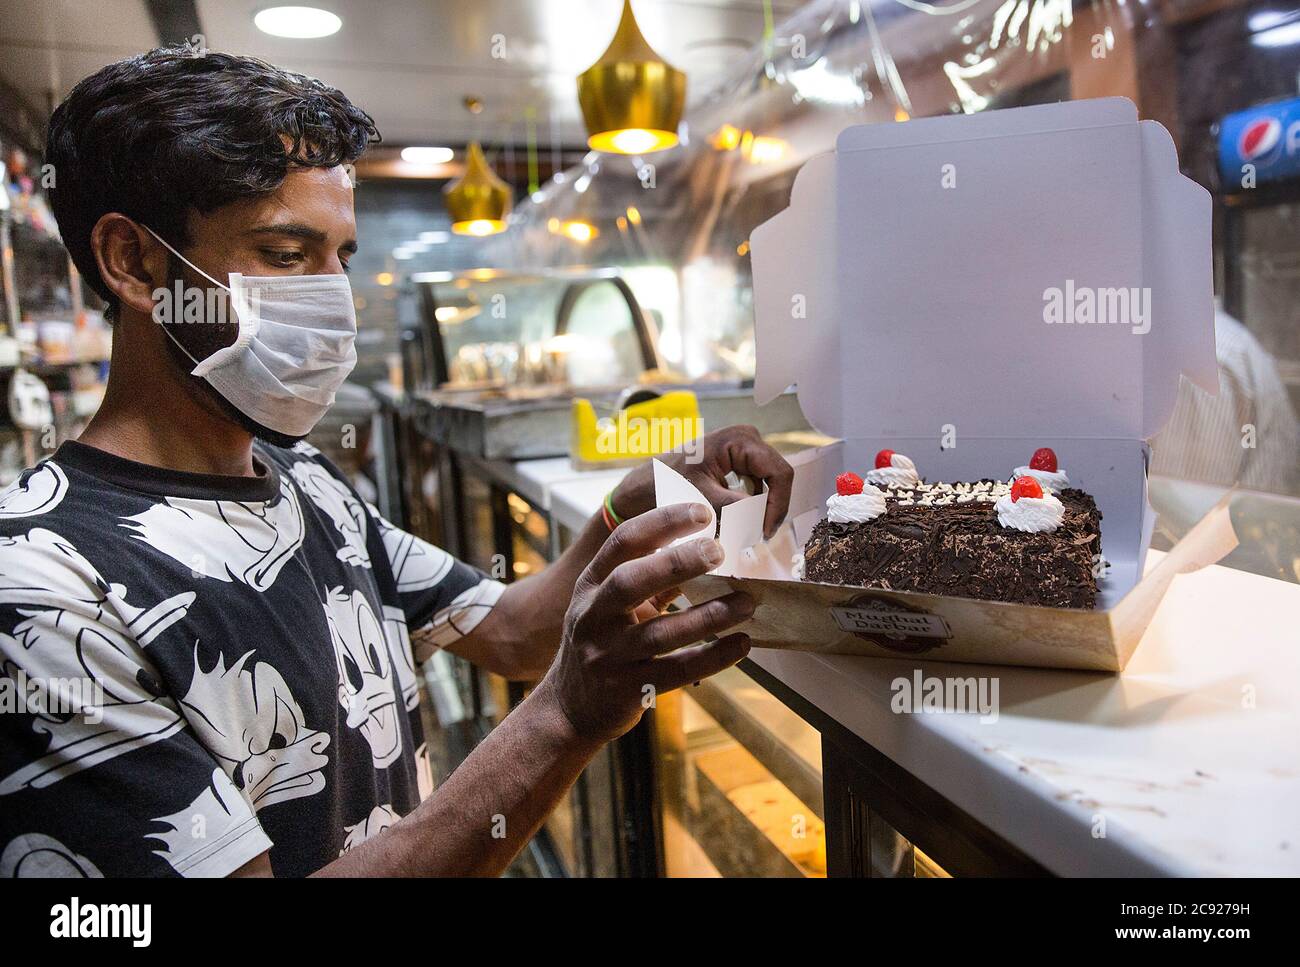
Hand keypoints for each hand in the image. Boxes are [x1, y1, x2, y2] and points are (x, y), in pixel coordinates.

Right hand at [543, 503, 754, 743]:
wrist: (569, 708)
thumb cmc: (602, 643)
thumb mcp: (612, 605)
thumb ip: (650, 578)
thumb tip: (705, 546)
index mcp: (590, 586)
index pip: (622, 543)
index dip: (661, 523)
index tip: (701, 512)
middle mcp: (593, 617)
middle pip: (630, 581)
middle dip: (676, 562)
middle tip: (719, 550)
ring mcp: (607, 656)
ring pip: (659, 633)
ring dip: (708, 616)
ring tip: (746, 602)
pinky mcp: (627, 691)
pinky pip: (676, 671)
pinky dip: (713, 657)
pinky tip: (741, 644)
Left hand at [612, 424, 794, 538]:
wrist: (642, 485)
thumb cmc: (665, 485)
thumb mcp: (702, 499)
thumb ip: (735, 509)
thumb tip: (763, 522)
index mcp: (740, 439)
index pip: (779, 473)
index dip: (778, 505)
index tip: (765, 532)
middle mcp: (747, 438)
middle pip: (777, 478)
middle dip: (769, 508)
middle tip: (756, 536)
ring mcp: (743, 449)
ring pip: (768, 485)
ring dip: (759, 509)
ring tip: (743, 530)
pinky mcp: (739, 463)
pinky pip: (756, 487)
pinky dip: (749, 506)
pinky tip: (735, 520)